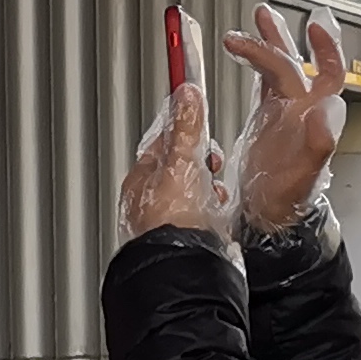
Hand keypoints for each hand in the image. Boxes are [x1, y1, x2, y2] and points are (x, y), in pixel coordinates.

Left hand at [116, 82, 229, 244]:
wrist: (184, 267)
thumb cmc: (172, 219)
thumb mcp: (182, 161)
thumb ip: (186, 126)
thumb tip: (185, 93)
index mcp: (141, 179)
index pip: (162, 142)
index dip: (185, 131)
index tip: (201, 123)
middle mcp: (150, 202)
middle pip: (183, 168)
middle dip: (204, 164)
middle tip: (211, 165)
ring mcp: (169, 222)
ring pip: (197, 193)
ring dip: (212, 190)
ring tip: (215, 194)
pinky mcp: (188, 240)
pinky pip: (206, 217)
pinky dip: (216, 213)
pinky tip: (219, 216)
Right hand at [222, 7, 347, 232]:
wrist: (269, 217)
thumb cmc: (289, 200)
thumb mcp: (305, 175)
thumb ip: (319, 143)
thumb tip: (325, 110)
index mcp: (314, 115)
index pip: (327, 71)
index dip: (324, 47)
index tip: (312, 29)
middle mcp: (301, 108)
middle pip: (294, 62)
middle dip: (277, 38)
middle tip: (259, 19)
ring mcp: (282, 112)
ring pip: (277, 67)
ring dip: (265, 43)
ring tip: (249, 25)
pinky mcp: (265, 119)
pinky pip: (261, 83)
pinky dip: (252, 66)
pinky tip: (239, 56)